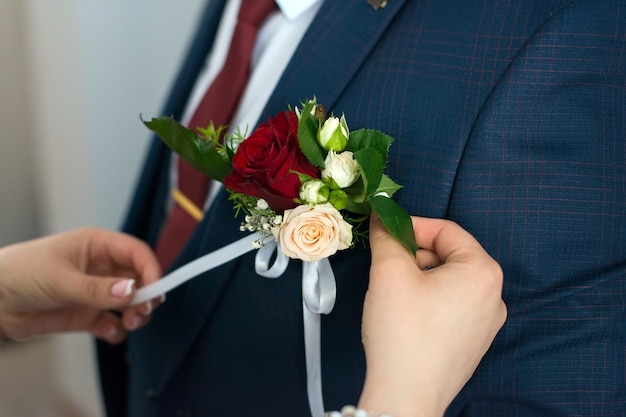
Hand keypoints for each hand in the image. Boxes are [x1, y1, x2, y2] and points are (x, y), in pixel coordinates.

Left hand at [0, 228, 161, 343]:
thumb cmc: (20, 272)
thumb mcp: (60, 278)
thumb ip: (97, 288)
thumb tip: (133, 291)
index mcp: (97, 246)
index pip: (136, 253)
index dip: (151, 269)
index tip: (156, 290)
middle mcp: (101, 268)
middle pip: (139, 279)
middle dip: (147, 295)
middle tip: (143, 312)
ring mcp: (95, 292)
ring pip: (130, 302)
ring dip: (136, 314)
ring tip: (130, 324)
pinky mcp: (86, 315)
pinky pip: (112, 323)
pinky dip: (117, 330)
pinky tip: (110, 332)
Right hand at [359, 216, 506, 416]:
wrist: (405, 397)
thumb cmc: (404, 335)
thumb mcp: (389, 272)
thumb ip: (386, 236)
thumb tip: (382, 218)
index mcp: (483, 272)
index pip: (447, 230)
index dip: (411, 226)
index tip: (385, 230)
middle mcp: (493, 296)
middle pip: (449, 255)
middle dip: (414, 253)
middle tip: (385, 262)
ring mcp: (485, 323)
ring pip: (448, 280)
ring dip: (419, 276)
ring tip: (393, 291)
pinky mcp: (472, 342)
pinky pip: (450, 305)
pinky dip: (427, 299)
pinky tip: (404, 313)